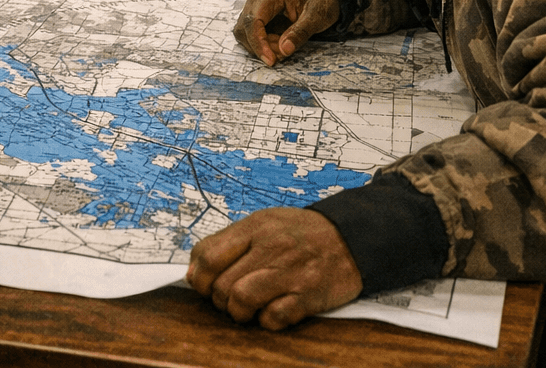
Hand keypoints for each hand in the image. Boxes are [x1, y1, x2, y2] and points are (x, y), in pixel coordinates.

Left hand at [187, 208, 362, 329]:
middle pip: (221, 284)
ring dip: (239, 312)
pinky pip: (273, 317)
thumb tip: (193, 273)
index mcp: (255, 227)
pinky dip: (267, 321)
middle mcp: (271, 247)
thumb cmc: (302, 234)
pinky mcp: (308, 295)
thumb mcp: (264, 224)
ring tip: (248, 309)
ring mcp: (290, 271)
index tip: (204, 285)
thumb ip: (229, 243)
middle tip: (231, 299)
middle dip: (220, 300)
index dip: (198, 278)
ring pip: (241, 299)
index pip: (207, 256)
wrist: (352, 236)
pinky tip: (272, 312)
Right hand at [234, 0, 338, 66]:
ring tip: (284, 46)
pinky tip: (280, 43)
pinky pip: (252, 34)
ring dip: (262, 46)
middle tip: (283, 53)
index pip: (254, 19)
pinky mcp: (257, 16)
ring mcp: (255, 6)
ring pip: (245, 34)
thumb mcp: (317, 15)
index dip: (259, 42)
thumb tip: (284, 50)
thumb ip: (301, 32)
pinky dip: (264, 44)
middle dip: (261, 46)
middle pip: (244, 28)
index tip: (271, 60)